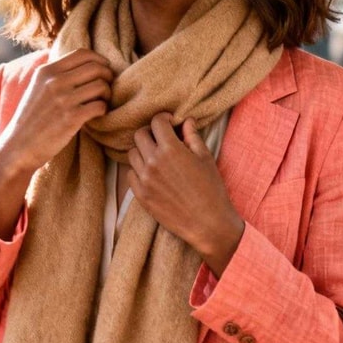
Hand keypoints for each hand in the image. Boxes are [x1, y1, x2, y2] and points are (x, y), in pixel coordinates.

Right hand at [0, 49, 112, 176]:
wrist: (18, 147)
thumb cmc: (32, 119)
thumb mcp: (37, 88)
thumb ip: (56, 74)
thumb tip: (86, 64)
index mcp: (46, 71)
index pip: (82, 53)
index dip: (99, 60)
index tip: (104, 69)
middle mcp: (54, 81)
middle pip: (96, 68)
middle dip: (107, 77)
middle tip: (105, 89)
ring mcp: (63, 99)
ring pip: (101, 86)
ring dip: (107, 95)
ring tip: (101, 102)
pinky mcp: (71, 118)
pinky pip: (100, 106)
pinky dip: (103, 110)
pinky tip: (96, 115)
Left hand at [128, 113, 243, 275]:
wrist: (208, 223)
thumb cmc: (211, 189)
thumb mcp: (205, 158)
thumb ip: (192, 136)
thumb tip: (186, 121)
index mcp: (170, 149)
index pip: (156, 122)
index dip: (164, 119)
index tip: (170, 123)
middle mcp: (153, 162)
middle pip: (140, 135)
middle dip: (151, 133)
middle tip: (162, 139)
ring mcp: (144, 179)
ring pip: (132, 154)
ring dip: (143, 151)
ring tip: (156, 156)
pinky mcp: (141, 195)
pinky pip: (130, 174)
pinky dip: (138, 170)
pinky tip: (152, 173)